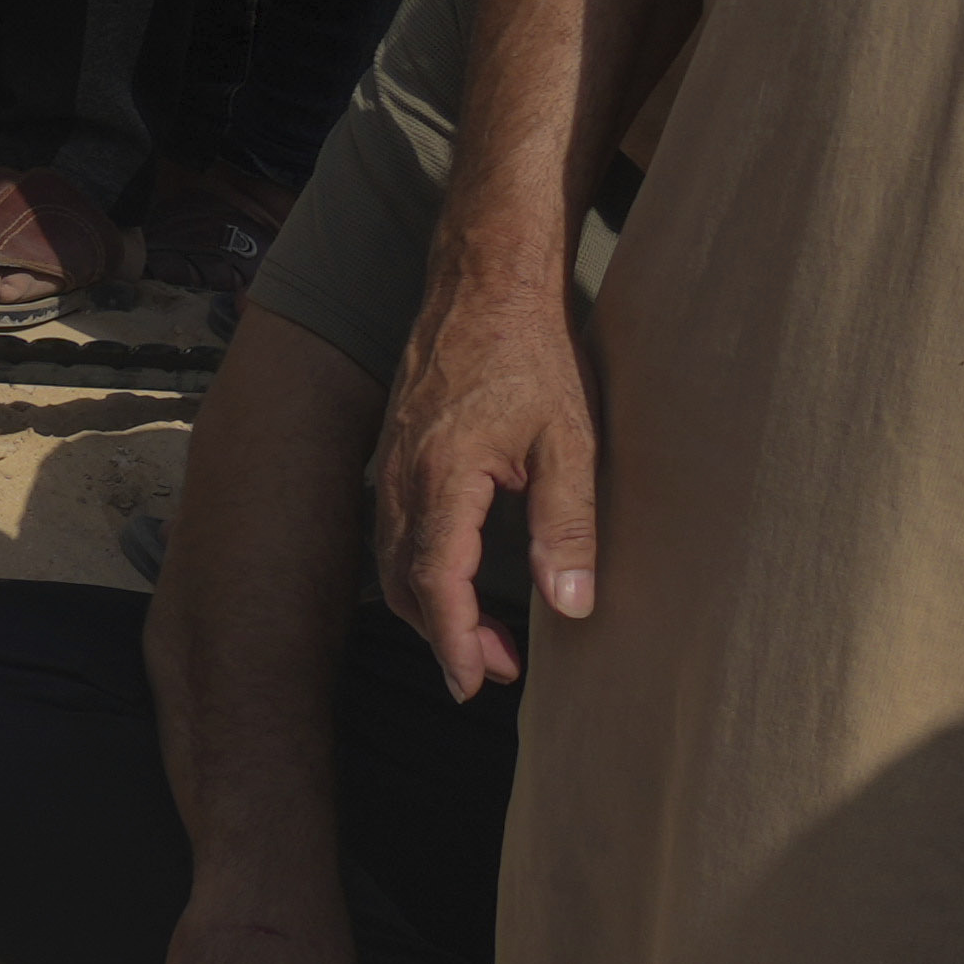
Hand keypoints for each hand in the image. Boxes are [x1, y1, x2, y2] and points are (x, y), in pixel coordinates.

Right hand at [372, 246, 599, 689]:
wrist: (484, 281)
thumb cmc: (531, 353)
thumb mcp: (569, 441)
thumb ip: (568, 525)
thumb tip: (572, 603)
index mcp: (443, 476)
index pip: (438, 582)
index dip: (456, 641)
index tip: (476, 683)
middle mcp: (402, 478)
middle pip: (407, 584)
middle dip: (448, 637)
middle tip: (497, 671)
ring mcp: (391, 466)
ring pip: (394, 562)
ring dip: (433, 608)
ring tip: (485, 636)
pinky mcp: (395, 455)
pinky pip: (394, 532)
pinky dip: (420, 571)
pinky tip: (458, 577)